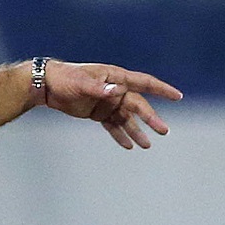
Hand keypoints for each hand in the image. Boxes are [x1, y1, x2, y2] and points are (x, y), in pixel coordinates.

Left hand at [42, 61, 182, 148]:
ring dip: (137, 131)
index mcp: (115, 77)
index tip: (177, 96)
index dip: (161, 89)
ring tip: (147, 145)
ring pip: (127, 119)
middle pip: (138, 106)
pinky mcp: (98, 113)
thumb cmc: (65, 79)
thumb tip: (117, 91)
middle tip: (164, 130)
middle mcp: (115, 90)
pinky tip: (130, 146)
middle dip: (151, 118)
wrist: (47, 86)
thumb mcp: (81, 82)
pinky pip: (113, 126)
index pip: (144, 83)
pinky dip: (120, 135)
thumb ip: (99, 88)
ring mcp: (107, 103)